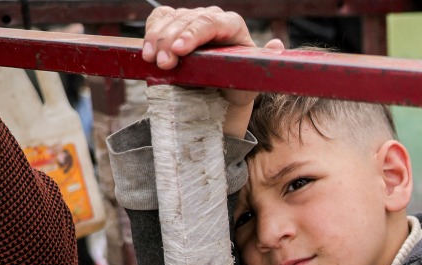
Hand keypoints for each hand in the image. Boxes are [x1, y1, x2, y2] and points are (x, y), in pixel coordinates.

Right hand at [141, 6, 283, 107]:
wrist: (221, 90)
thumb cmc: (238, 84)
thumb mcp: (253, 79)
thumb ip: (263, 64)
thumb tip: (276, 46)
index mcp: (232, 25)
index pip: (211, 22)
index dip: (194, 34)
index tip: (180, 50)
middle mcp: (211, 18)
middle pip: (187, 20)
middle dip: (171, 40)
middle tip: (162, 63)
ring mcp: (191, 19)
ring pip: (170, 19)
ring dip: (157, 38)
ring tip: (150, 59)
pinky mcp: (174, 24)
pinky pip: (158, 20)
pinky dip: (150, 32)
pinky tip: (145, 50)